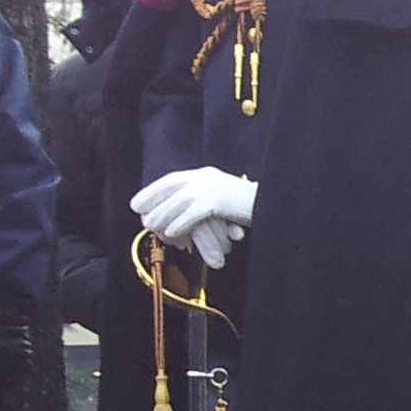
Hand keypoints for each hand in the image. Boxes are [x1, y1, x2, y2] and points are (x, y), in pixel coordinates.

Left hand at [131, 166, 257, 268]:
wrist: (274, 203)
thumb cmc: (249, 205)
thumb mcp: (221, 195)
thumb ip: (202, 196)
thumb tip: (180, 210)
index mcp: (202, 174)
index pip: (168, 181)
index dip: (150, 193)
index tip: (136, 205)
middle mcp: (201, 178)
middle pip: (166, 193)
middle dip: (153, 210)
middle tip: (146, 225)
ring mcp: (207, 189)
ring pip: (173, 206)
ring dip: (163, 222)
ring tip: (159, 234)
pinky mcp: (214, 203)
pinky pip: (188, 216)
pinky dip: (178, 226)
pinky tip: (173, 235)